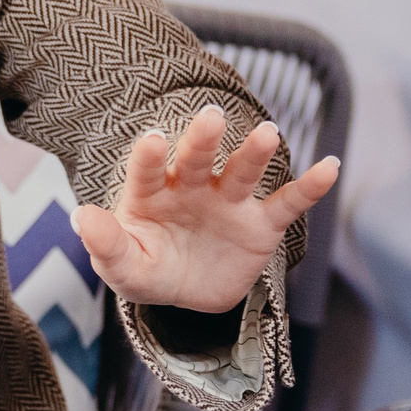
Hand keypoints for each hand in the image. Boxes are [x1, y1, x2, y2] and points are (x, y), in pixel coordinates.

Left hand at [72, 104, 338, 314]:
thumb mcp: (121, 266)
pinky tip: (330, 167)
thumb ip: (105, 243)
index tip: (153, 139)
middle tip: (211, 117)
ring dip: (255, 152)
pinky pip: (288, 203)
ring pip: (242, 171)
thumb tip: (80, 217)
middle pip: (197, 159)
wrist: (187, 293)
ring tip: (270, 132)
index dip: (149, 156)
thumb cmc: (147, 268)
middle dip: (203, 139)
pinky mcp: (260, 224)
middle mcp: (192, 187)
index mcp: (151, 193)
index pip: (148, 170)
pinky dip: (310, 187)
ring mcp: (228, 202)